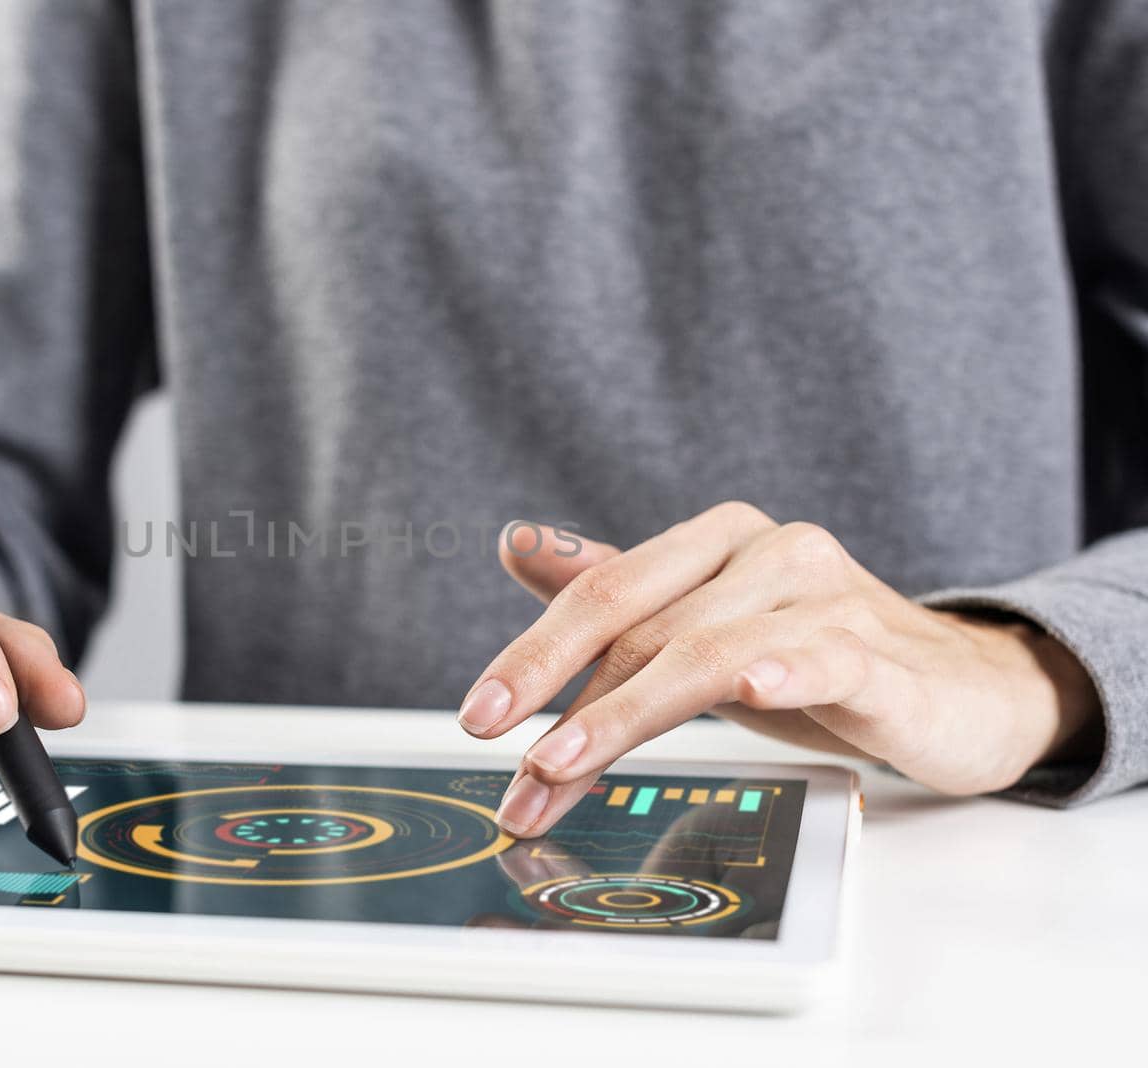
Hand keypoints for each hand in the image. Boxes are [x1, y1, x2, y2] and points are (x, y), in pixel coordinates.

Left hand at [459, 503, 1101, 836]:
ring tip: (565, 769)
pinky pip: (824, 657)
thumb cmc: (815, 657)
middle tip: (513, 773)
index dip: (534, 654)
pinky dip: (785, 670)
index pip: (604, 592)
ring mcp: (829, 598)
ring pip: (706, 653)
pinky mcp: (883, 657)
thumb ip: (616, 590)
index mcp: (716, 539)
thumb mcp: (703, 624)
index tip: (480, 716)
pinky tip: (752, 687)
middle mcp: (768, 551)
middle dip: (563, 707)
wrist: (962, 690)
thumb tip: (517, 541)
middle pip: (641, 625)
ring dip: (624, 717)